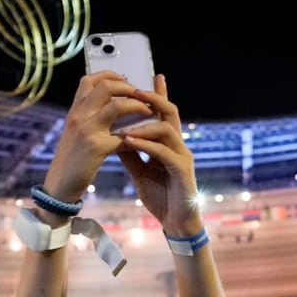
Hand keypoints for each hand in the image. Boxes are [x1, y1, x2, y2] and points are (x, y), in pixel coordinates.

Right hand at [39, 72, 154, 208]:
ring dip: (137, 107)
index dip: (110, 75)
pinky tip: (143, 139)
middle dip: (128, 88)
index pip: (90, 79)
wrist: (59, 184)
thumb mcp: (74, 132)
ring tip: (148, 112)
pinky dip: (137, 135)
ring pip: (118, 106)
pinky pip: (124, 135)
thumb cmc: (70, 159)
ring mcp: (87, 130)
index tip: (125, 80)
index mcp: (74, 110)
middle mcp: (79, 115)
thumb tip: (110, 105)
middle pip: (106, 86)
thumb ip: (87, 116)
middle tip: (141, 96)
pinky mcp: (97, 147)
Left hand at [113, 76, 200, 235]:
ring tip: (123, 126)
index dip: (159, 94)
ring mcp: (182, 156)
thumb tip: (114, 136)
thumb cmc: (160, 195)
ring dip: (143, 125)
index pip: (163, 113)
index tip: (152, 76)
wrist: (175, 221)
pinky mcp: (182, 170)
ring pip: (167, 129)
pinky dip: (145, 145)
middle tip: (134, 91)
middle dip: (152, 99)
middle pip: (169, 112)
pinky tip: (129, 142)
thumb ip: (130, 152)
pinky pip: (164, 151)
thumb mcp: (140, 170)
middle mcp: (178, 144)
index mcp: (168, 143)